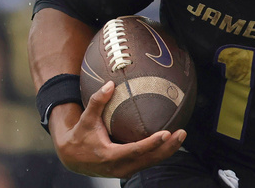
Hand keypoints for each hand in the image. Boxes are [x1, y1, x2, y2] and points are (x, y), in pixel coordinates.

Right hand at [48, 81, 185, 177]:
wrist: (72, 158)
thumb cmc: (80, 136)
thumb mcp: (86, 119)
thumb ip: (97, 101)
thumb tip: (109, 84)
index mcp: (109, 156)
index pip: (135, 150)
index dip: (152, 143)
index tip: (167, 133)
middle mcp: (119, 167)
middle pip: (149, 159)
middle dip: (168, 147)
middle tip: (182, 132)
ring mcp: (124, 171)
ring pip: (151, 162)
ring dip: (168, 150)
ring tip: (181, 135)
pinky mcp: (128, 169)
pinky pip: (147, 162)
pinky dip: (160, 152)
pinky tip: (171, 140)